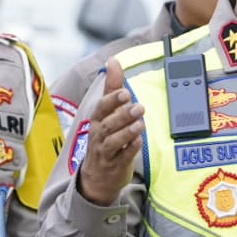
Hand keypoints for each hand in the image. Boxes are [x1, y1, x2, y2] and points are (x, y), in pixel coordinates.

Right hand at [76, 59, 144, 205]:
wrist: (97, 176)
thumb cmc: (104, 138)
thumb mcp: (107, 112)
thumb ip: (112, 87)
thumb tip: (114, 60)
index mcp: (97, 120)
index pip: (101, 108)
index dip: (111, 101)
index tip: (124, 92)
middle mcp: (99, 135)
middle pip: (107, 124)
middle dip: (122, 115)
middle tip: (139, 107)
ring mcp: (106, 151)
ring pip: (114, 141)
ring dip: (127, 131)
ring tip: (140, 124)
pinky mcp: (115, 165)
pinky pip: (122, 157)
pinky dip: (130, 150)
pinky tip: (138, 142)